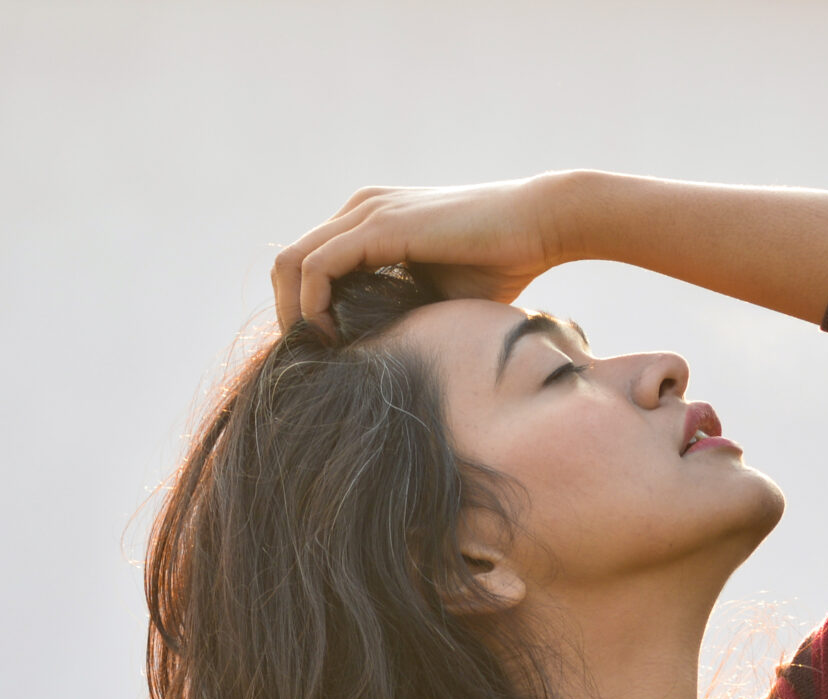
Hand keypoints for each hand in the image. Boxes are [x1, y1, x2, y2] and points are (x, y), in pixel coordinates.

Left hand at [271, 175, 581, 332]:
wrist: (540, 224)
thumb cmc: (503, 264)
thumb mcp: (438, 295)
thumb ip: (401, 312)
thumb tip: (374, 357)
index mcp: (370, 221)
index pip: (308, 266)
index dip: (304, 312)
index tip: (324, 353)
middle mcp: (359, 209)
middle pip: (287, 264)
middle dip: (289, 317)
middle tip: (312, 360)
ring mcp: (366, 212)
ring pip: (290, 263)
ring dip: (296, 315)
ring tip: (322, 354)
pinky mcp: (379, 225)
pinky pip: (317, 267)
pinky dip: (314, 306)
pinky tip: (338, 337)